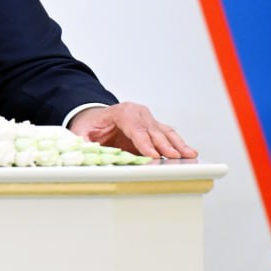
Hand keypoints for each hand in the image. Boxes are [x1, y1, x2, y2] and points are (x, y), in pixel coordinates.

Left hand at [68, 102, 196, 158]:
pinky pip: (168, 135)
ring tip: (189, 155)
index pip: (134, 127)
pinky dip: (178, 144)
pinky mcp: (153, 128)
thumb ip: (83, 141)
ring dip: (177, 144)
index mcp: (121, 112)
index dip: (144, 142)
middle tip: (174, 158)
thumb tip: (85, 152)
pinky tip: (188, 152)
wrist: (94, 117)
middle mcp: (138, 113)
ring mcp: (148, 119)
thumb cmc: (90, 125)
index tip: (152, 155)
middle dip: (164, 145)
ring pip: (165, 132)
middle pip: (153, 130)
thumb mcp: (81, 132)